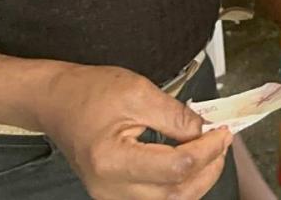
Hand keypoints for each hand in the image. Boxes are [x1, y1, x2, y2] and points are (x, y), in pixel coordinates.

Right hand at [34, 63, 232, 199]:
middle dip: (208, 168)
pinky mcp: (115, 194)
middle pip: (174, 193)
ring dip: (197, 180)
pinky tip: (192, 163)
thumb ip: (176, 114)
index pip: (175, 168)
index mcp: (111, 160)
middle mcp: (108, 187)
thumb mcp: (137, 91)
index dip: (207, 150)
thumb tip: (206, 130)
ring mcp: (110, 195)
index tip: (223, 131)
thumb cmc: (88, 93)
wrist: (57, 103)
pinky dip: (180, 184)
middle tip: (223, 141)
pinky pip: (156, 198)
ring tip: (212, 151)